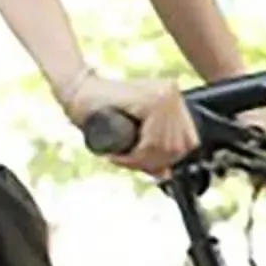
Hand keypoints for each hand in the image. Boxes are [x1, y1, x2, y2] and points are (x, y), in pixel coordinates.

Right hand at [62, 71, 197, 175]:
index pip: (188, 142)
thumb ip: (152, 151)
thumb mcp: (133, 134)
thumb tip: (167, 174)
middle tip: (127, 160)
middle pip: (179, 147)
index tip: (141, 163)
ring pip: (166, 148)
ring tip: (121, 156)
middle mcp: (173, 94)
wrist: (78, 92)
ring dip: (142, 161)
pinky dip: (136, 157)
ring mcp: (164, 95)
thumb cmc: (100, 112)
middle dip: (153, 162)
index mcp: (175, 99)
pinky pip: (152, 144)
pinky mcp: (151, 100)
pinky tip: (119, 154)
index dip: (165, 160)